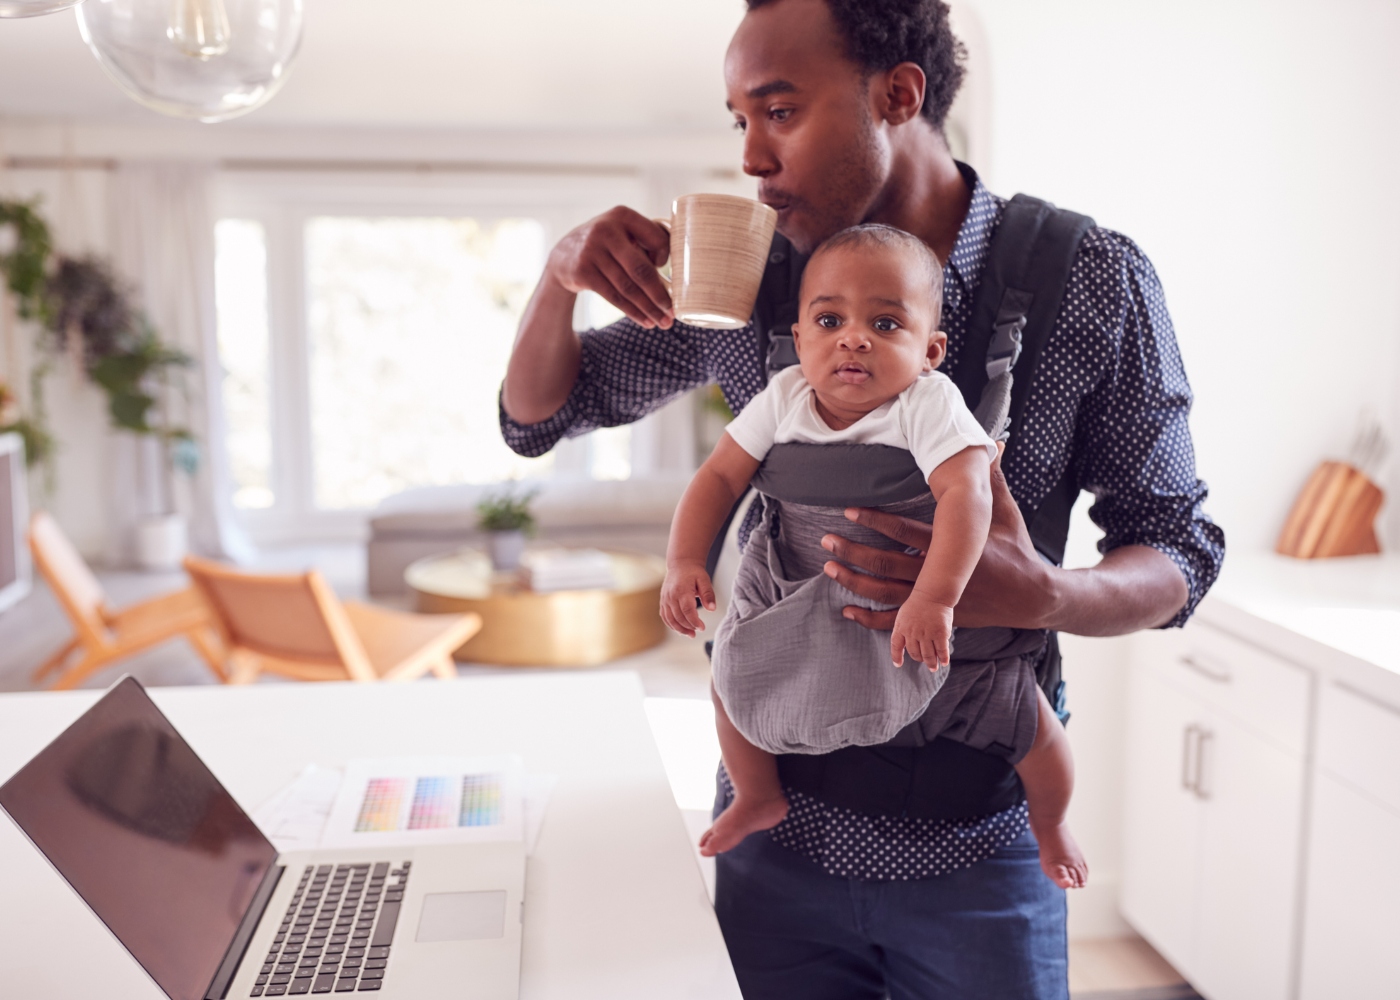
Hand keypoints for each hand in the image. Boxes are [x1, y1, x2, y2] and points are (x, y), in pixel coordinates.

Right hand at [547, 207, 673, 328]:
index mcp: (623, 215)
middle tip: (673, 312)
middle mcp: (606, 230)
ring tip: (663, 322)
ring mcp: (592, 251)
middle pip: (641, 269)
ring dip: (648, 308)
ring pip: (627, 287)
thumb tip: (678, 272)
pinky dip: (632, 311)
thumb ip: (646, 242)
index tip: (669, 272)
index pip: (656, 239)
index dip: (666, 257)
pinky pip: (613, 296)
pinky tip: (645, 321)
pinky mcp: (582, 271)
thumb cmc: (607, 246)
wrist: (564, 255)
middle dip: (659, 294)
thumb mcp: (624, 233)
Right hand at [660, 561, 716, 637]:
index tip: (702, 628)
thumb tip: (712, 609)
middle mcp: (671, 596)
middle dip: (689, 627)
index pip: (687, 610)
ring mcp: (665, 599)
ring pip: (670, 619)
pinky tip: (680, 629)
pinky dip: (672, 625)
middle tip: (698, 631)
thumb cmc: (694, 572)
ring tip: (691, 634)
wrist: (681, 564)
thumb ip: (708, 594)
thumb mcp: (704, 580)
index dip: (694, 621)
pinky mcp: (663, 601)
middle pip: (678, 617)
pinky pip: (665, 616)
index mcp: (682, 590)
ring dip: (680, 629)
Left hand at [821, 443, 1056, 630]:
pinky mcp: (937, 618)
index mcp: (954, 547)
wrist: (1033, 597)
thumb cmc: (1016, 549)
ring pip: (886, 594)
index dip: (876, 522)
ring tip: (829, 568)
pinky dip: (870, 619)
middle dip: (854, 552)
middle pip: (888, 564)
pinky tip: (846, 610)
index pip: (905, 533)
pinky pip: (898, 621)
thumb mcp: (1006, 512)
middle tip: (826, 539)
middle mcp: (941, 575)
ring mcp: (937, 601)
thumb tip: (993, 443)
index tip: (849, 511)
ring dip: (855, 582)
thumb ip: (993, 478)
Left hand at [890, 594, 952, 668]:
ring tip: (933, 667)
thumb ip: (902, 629)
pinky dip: (943, 658)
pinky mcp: (940, 634)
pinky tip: (944, 662)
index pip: (896, 646)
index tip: (898, 664)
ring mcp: (926, 634)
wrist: (933, 594)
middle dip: (919, 659)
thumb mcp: (904, 615)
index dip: (896, 656)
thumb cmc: (918, 604)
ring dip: (931, 663)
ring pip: (928, 655)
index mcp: (901, 628)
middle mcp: (912, 633)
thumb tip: (903, 645)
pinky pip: (941, 650)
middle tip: (925, 662)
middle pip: (914, 653)